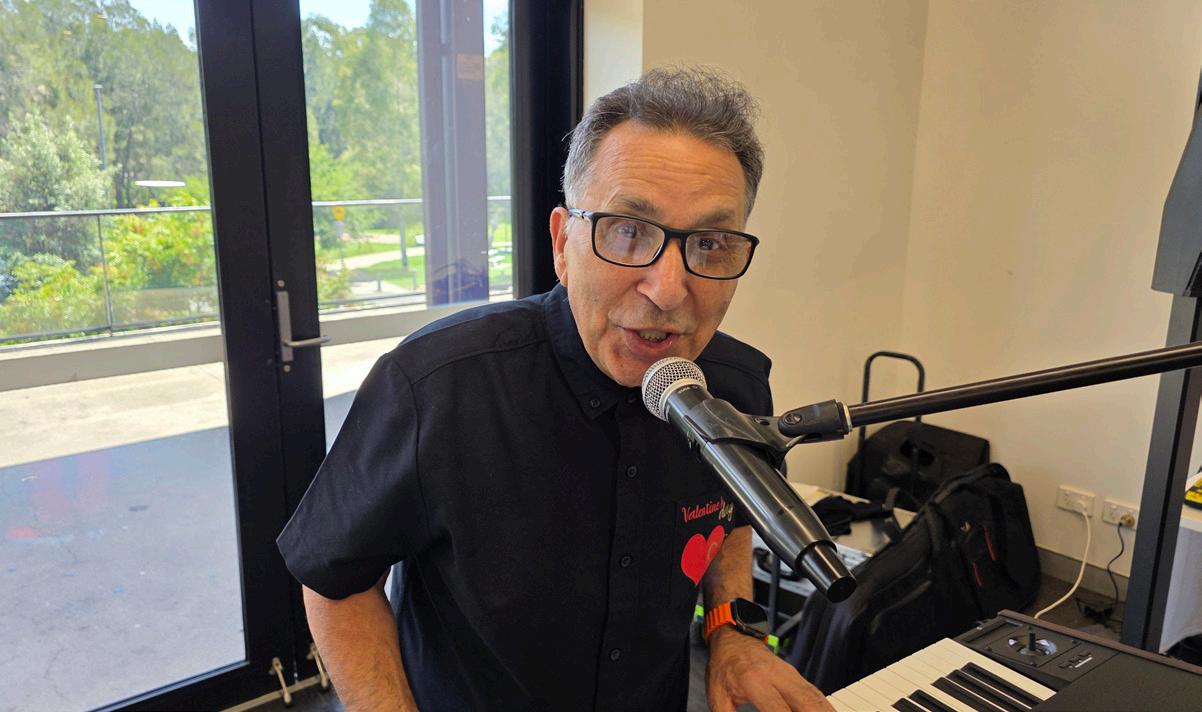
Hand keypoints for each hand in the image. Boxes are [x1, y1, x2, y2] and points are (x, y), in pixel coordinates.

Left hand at [706, 627, 834, 711]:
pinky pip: (815, 694)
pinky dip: (824, 706)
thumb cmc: (725, 666)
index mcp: (753, 681)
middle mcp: (777, 675)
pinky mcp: (796, 676)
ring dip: (823, 711)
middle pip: (805, 702)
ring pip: (815, 697)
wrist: (734, 638)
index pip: (776, 709)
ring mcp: (790, 674)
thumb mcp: (717, 695)